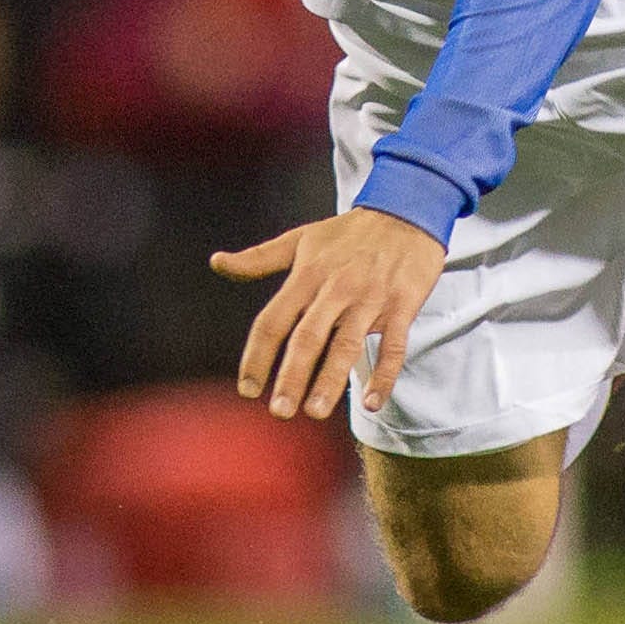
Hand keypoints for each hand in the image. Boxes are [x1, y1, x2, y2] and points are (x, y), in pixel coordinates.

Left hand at [211, 207, 445, 421]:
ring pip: (347, 344)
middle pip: (308, 337)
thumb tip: (217, 263)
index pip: (273, 320)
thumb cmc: (349, 231)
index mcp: (307, 274)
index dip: (257, 356)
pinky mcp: (403, 304)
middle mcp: (336, 287)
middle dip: (291, 376)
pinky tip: (373, 402)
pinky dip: (385, 374)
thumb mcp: (300, 238)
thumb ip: (258, 258)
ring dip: (331, 380)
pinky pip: (394, 345)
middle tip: (279, 411)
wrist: (407, 211)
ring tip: (315, 411)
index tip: (247, 389)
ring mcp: (370, 298)